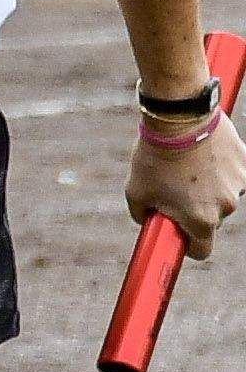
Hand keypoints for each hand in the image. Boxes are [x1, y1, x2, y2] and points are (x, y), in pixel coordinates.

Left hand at [132, 109, 245, 259]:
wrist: (179, 121)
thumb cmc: (155, 158)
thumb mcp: (137, 193)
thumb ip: (144, 216)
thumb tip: (151, 223)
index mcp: (201, 220)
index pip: (201, 250)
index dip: (187, 245)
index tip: (179, 236)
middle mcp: (225, 206)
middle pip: (211, 220)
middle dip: (195, 211)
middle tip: (175, 189)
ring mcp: (239, 185)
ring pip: (222, 195)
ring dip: (208, 187)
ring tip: (187, 167)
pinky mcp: (245, 164)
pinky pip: (231, 174)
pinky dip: (219, 169)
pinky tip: (202, 155)